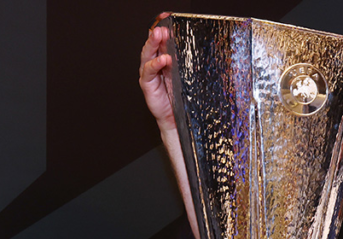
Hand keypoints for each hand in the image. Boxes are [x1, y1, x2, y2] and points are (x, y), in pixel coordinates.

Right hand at [139, 12, 175, 132]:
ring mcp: (149, 73)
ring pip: (147, 54)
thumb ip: (185, 61)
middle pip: (152, 44)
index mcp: (164, 59)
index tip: (167, 16)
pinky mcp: (147, 84)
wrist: (177, 117)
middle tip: (162, 26)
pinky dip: (155, 63)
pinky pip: (148, 71)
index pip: (162, 40)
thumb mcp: (186, 75)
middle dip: (156, 33)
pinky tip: (163, 59)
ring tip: (159, 35)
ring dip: (153, 44)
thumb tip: (194, 45)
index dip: (163, 27)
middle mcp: (155, 64)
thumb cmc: (182, 96)